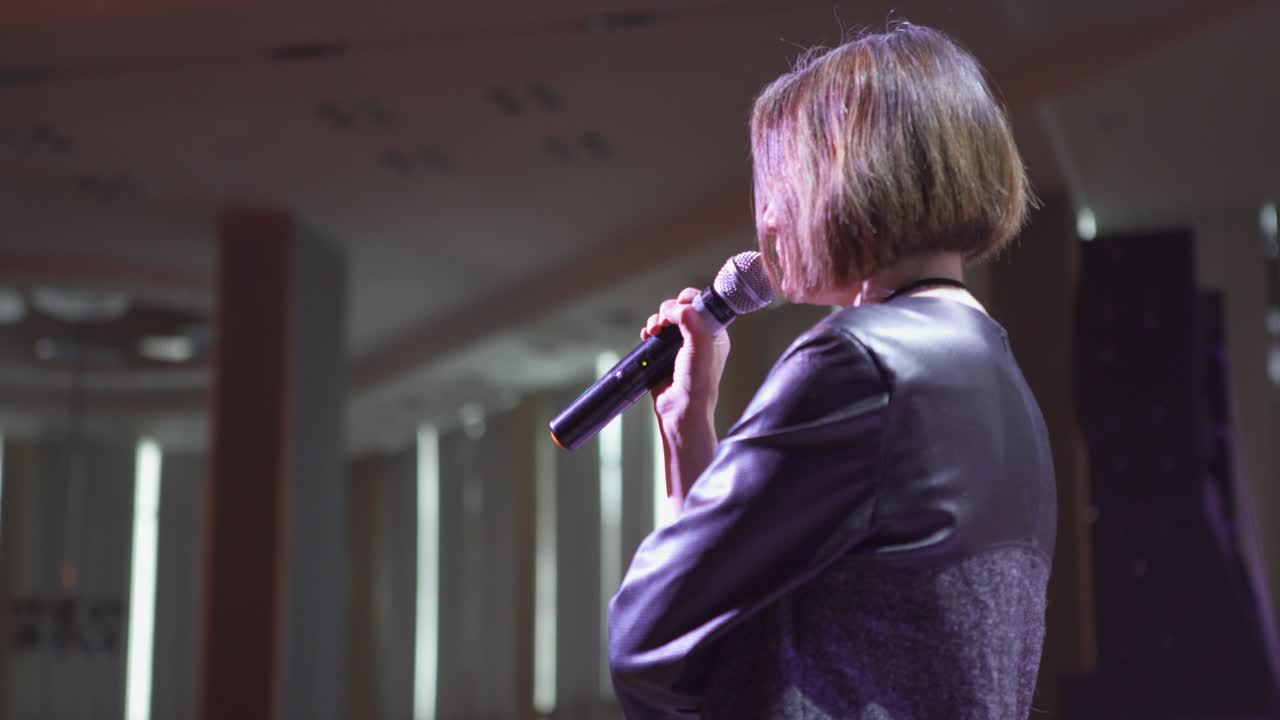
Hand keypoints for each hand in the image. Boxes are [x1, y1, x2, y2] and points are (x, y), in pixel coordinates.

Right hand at [641, 287, 729, 433]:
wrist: (680, 410)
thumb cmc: (697, 385)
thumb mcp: (700, 348)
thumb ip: (693, 323)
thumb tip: (680, 307)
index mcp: (714, 335)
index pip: (703, 306)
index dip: (689, 301)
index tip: (679, 306)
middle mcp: (698, 338)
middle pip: (681, 309)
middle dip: (668, 310)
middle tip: (664, 322)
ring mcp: (680, 347)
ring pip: (666, 320)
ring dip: (657, 320)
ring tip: (653, 330)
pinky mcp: (663, 355)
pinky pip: (655, 334)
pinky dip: (649, 331)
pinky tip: (647, 337)